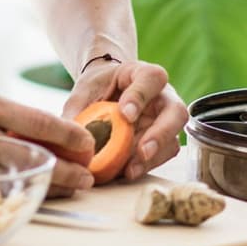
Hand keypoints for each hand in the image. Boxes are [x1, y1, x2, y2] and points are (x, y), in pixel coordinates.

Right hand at [0, 67, 97, 197]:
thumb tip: (20, 132)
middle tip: (88, 178)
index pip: (35, 119)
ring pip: (9, 175)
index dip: (66, 134)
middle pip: (31, 153)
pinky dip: (2, 195)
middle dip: (63, 169)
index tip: (87, 143)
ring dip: (40, 184)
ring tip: (67, 191)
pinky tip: (17, 198)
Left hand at [63, 56, 187, 182]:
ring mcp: (165, 119)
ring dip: (154, 157)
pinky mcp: (162, 140)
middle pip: (176, 111)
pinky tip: (128, 172)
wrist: (104, 93)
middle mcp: (162, 96)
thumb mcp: (84, 92)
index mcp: (142, 74)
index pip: (151, 79)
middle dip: (160, 134)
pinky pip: (163, 155)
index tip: (125, 115)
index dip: (141, 96)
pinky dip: (148, 165)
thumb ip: (78, 110)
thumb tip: (70, 137)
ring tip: (131, 170)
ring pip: (173, 138)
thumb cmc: (97, 88)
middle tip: (142, 150)